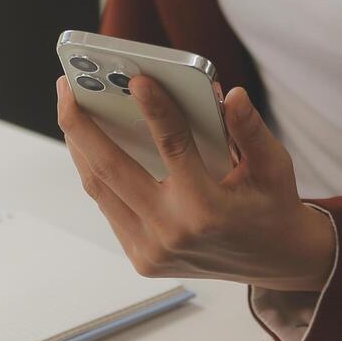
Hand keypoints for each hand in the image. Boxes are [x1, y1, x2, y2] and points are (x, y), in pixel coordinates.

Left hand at [56, 75, 335, 291]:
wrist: (274, 261)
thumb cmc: (272, 206)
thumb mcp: (274, 166)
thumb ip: (250, 130)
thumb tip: (231, 95)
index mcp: (207, 210)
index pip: (174, 148)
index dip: (156, 110)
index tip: (136, 79)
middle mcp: (173, 232)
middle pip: (112, 169)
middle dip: (81, 125)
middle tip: (66, 86)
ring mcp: (152, 250)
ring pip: (101, 190)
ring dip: (80, 148)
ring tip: (71, 109)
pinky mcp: (142, 259)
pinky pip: (110, 209)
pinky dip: (97, 175)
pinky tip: (88, 145)